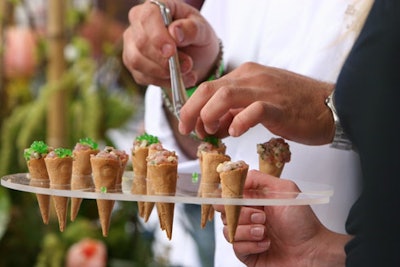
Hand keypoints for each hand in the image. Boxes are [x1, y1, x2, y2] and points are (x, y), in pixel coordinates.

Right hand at [122, 0, 219, 88]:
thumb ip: (191, 29)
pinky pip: (142, 77)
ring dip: (163, 72)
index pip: (147, 16)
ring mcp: (132, 45)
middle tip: (187, 65)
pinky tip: (178, 80)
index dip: (157, 36)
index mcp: (155, 7)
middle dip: (163, 59)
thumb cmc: (197, 37)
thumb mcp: (203, 31)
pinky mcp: (134, 66)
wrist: (197, 57)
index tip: (171, 51)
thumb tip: (174, 32)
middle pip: (140, 42)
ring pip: (136, 61)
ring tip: (187, 74)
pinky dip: (162, 82)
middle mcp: (138, 25)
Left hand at [178, 62, 334, 144]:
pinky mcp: (279, 106)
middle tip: (189, 131)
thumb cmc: (294, 107)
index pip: (208, 87)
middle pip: (208, 89)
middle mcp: (251, 77)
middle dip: (191, 111)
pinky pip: (253, 110)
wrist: (329, 106)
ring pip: (224, 96)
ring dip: (209, 116)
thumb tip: (212, 126)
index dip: (191, 107)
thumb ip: (233, 113)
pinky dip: (238, 122)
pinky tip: (235, 133)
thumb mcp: (257, 104)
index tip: (187, 126)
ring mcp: (265, 90)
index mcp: (245, 75)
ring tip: (211, 132)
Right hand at [214, 170, 349, 266]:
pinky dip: (251, 245)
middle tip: (261, 216)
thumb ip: (259, 178)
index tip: (233, 197)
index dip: (227, 195)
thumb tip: (238, 177)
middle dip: (241, 213)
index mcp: (254, 200)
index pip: (229, 193)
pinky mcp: (247, 252)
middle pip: (225, 211)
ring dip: (247, 230)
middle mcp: (248, 216)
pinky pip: (236, 247)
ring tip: (265, 231)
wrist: (312, 252)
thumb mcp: (285, 189)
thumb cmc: (303, 222)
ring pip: (228, 229)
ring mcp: (246, 234)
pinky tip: (266, 244)